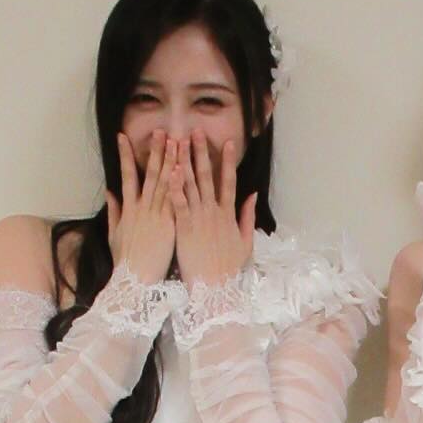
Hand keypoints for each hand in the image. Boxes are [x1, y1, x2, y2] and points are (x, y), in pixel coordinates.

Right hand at [106, 132, 178, 283]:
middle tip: (160, 130)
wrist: (134, 283)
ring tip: (175, 140)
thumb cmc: (126, 264)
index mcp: (128, 210)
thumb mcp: (114, 236)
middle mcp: (141, 209)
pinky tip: (182, 167)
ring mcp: (155, 216)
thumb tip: (110, 192)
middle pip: (149, 174)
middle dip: (154, 151)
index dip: (125, 155)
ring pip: (164, 182)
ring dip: (170, 160)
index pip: (126, 176)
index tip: (123, 136)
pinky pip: (174, 200)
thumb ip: (113, 212)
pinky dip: (178, 183)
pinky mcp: (168, 226)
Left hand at [169, 135, 257, 288]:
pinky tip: (170, 170)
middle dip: (201, 152)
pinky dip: (175, 187)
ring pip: (191, 185)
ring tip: (179, 141)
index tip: (227, 142)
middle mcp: (214, 213)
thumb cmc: (228, 271)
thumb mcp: (245, 244)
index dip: (228, 161)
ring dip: (185, 161)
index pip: (229, 182)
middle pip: (207, 176)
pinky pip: (179, 203)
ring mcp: (199, 219)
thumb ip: (248, 218)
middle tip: (196, 131)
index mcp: (228, 215)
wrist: (216, 291)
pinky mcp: (185, 229)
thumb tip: (252, 196)